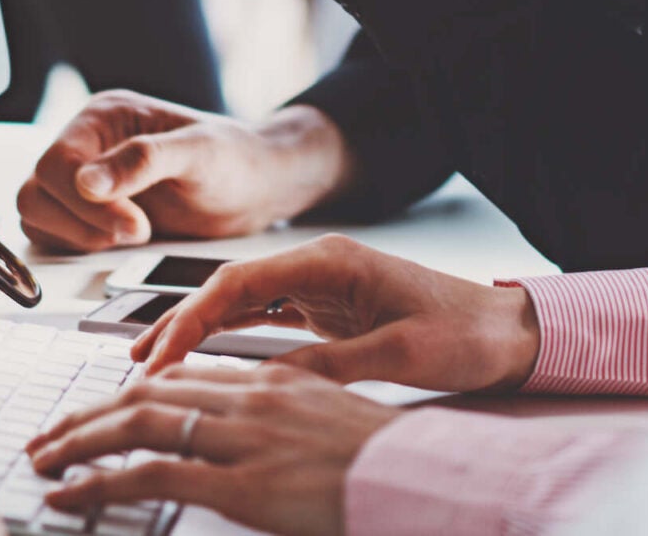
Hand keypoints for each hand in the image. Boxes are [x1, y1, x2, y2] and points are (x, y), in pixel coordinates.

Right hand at [16, 92, 354, 251]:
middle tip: (139, 231)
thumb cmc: (235, 160)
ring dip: (79, 236)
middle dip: (83, 222)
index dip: (85, 201)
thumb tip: (86, 181)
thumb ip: (143, 161)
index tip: (133, 222)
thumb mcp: (198, 153)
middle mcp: (86, 144)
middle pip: (37, 191)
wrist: (256, 187)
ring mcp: (83, 179)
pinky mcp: (88, 212)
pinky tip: (121, 241)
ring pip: (37, 214)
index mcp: (104, 117)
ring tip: (134, 233)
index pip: (56, 162)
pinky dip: (77, 246)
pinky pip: (52, 234)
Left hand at [27, 362, 399, 535]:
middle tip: (51, 434)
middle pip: (152, 390)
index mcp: (276, 383)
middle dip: (92, 412)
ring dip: (79, 440)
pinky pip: (150, 473)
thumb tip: (253, 444)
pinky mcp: (240, 482)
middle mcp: (253, 398)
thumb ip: (286, 426)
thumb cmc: (390, 466)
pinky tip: (68, 494)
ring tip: (44, 459)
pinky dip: (98, 482)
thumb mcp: (332, 431)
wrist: (428, 481)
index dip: (134, 390)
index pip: (187, 374)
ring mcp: (245, 438)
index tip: (102, 410)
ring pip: (138, 422)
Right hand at [137, 233, 539, 392]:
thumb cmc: (465, 334)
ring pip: (243, 303)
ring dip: (199, 330)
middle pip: (230, 288)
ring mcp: (325, 286)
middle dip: (180, 324)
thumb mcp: (398, 353)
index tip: (156, 355)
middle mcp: (322, 266)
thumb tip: (264, 385)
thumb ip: (329, 364)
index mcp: (332, 261)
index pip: (239, 281)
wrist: (509, 333)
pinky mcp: (332, 308)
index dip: (189, 317)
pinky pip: (267, 318)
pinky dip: (231, 337)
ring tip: (156, 364)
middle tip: (137, 364)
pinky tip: (207, 359)